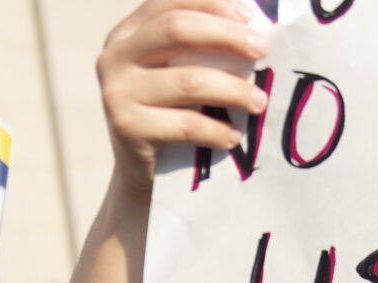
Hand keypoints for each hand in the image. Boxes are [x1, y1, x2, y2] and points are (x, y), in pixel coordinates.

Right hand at [97, 0, 270, 193]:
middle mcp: (115, 57)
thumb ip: (197, 48)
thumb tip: (252, 28)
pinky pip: (185, 124)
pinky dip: (216, 130)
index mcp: (126, 34)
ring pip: (188, 81)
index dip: (211, 3)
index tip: (250, 17)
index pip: (170, 3)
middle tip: (263, 50)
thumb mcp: (173, 72)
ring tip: (258, 103)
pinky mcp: (127, 128)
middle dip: (227, 36)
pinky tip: (233, 136)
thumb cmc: (167, 113)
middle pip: (177, 30)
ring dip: (233, 91)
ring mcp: (116, 92)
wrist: (140, 171)